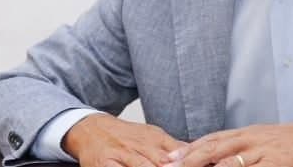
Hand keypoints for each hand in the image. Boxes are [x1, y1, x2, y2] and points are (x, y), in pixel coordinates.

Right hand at [63, 114, 186, 166]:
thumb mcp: (151, 135)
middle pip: (162, 161)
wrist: (92, 130)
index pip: (177, 151)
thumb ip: (173, 146)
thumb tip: (196, 153)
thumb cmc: (125, 136)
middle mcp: (140, 145)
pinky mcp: (105, 165)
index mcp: (155, 138)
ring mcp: (122, 155)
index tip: (200, 165)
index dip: (188, 161)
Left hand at [166, 119, 292, 166]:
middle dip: (189, 158)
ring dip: (205, 166)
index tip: (172, 157)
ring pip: (227, 160)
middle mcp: (254, 138)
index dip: (192, 148)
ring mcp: (265, 150)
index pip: (215, 138)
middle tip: (167, 166)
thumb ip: (253, 148)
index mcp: (252, 132)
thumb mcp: (274, 141)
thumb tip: (232, 158)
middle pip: (214, 147)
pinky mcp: (278, 162)